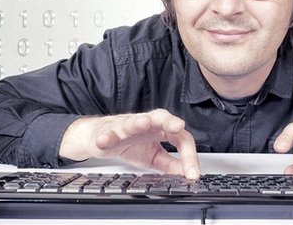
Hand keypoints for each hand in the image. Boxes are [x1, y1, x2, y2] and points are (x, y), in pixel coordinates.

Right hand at [59, 109, 199, 178]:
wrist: (99, 137)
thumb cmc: (129, 144)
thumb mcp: (154, 156)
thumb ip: (171, 163)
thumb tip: (187, 173)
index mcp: (160, 128)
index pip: (180, 138)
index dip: (189, 156)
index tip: (192, 174)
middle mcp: (145, 123)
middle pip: (160, 118)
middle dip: (169, 121)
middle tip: (178, 126)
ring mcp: (124, 126)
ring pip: (132, 122)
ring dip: (138, 122)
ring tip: (144, 123)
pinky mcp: (106, 132)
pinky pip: (105, 134)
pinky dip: (105, 137)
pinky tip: (104, 140)